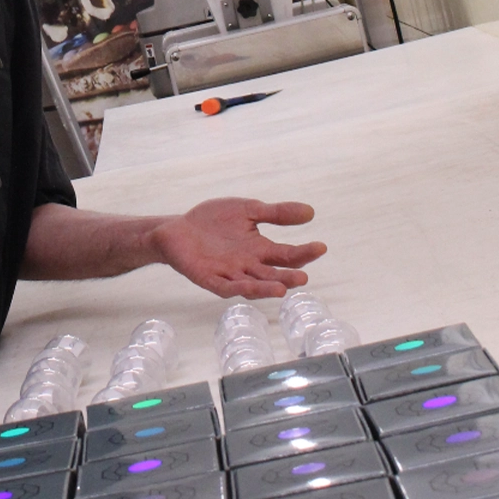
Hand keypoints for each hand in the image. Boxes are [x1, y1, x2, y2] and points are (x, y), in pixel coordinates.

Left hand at [150, 198, 325, 298]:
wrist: (177, 229)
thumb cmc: (213, 221)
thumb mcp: (248, 210)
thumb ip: (276, 213)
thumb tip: (310, 212)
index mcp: (260, 250)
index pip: (287, 255)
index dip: (304, 253)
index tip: (320, 247)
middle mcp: (248, 266)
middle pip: (273, 274)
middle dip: (288, 276)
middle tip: (304, 277)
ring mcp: (229, 274)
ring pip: (252, 285)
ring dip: (266, 288)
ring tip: (283, 288)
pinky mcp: (209, 278)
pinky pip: (225, 286)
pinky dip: (237, 288)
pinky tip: (247, 286)